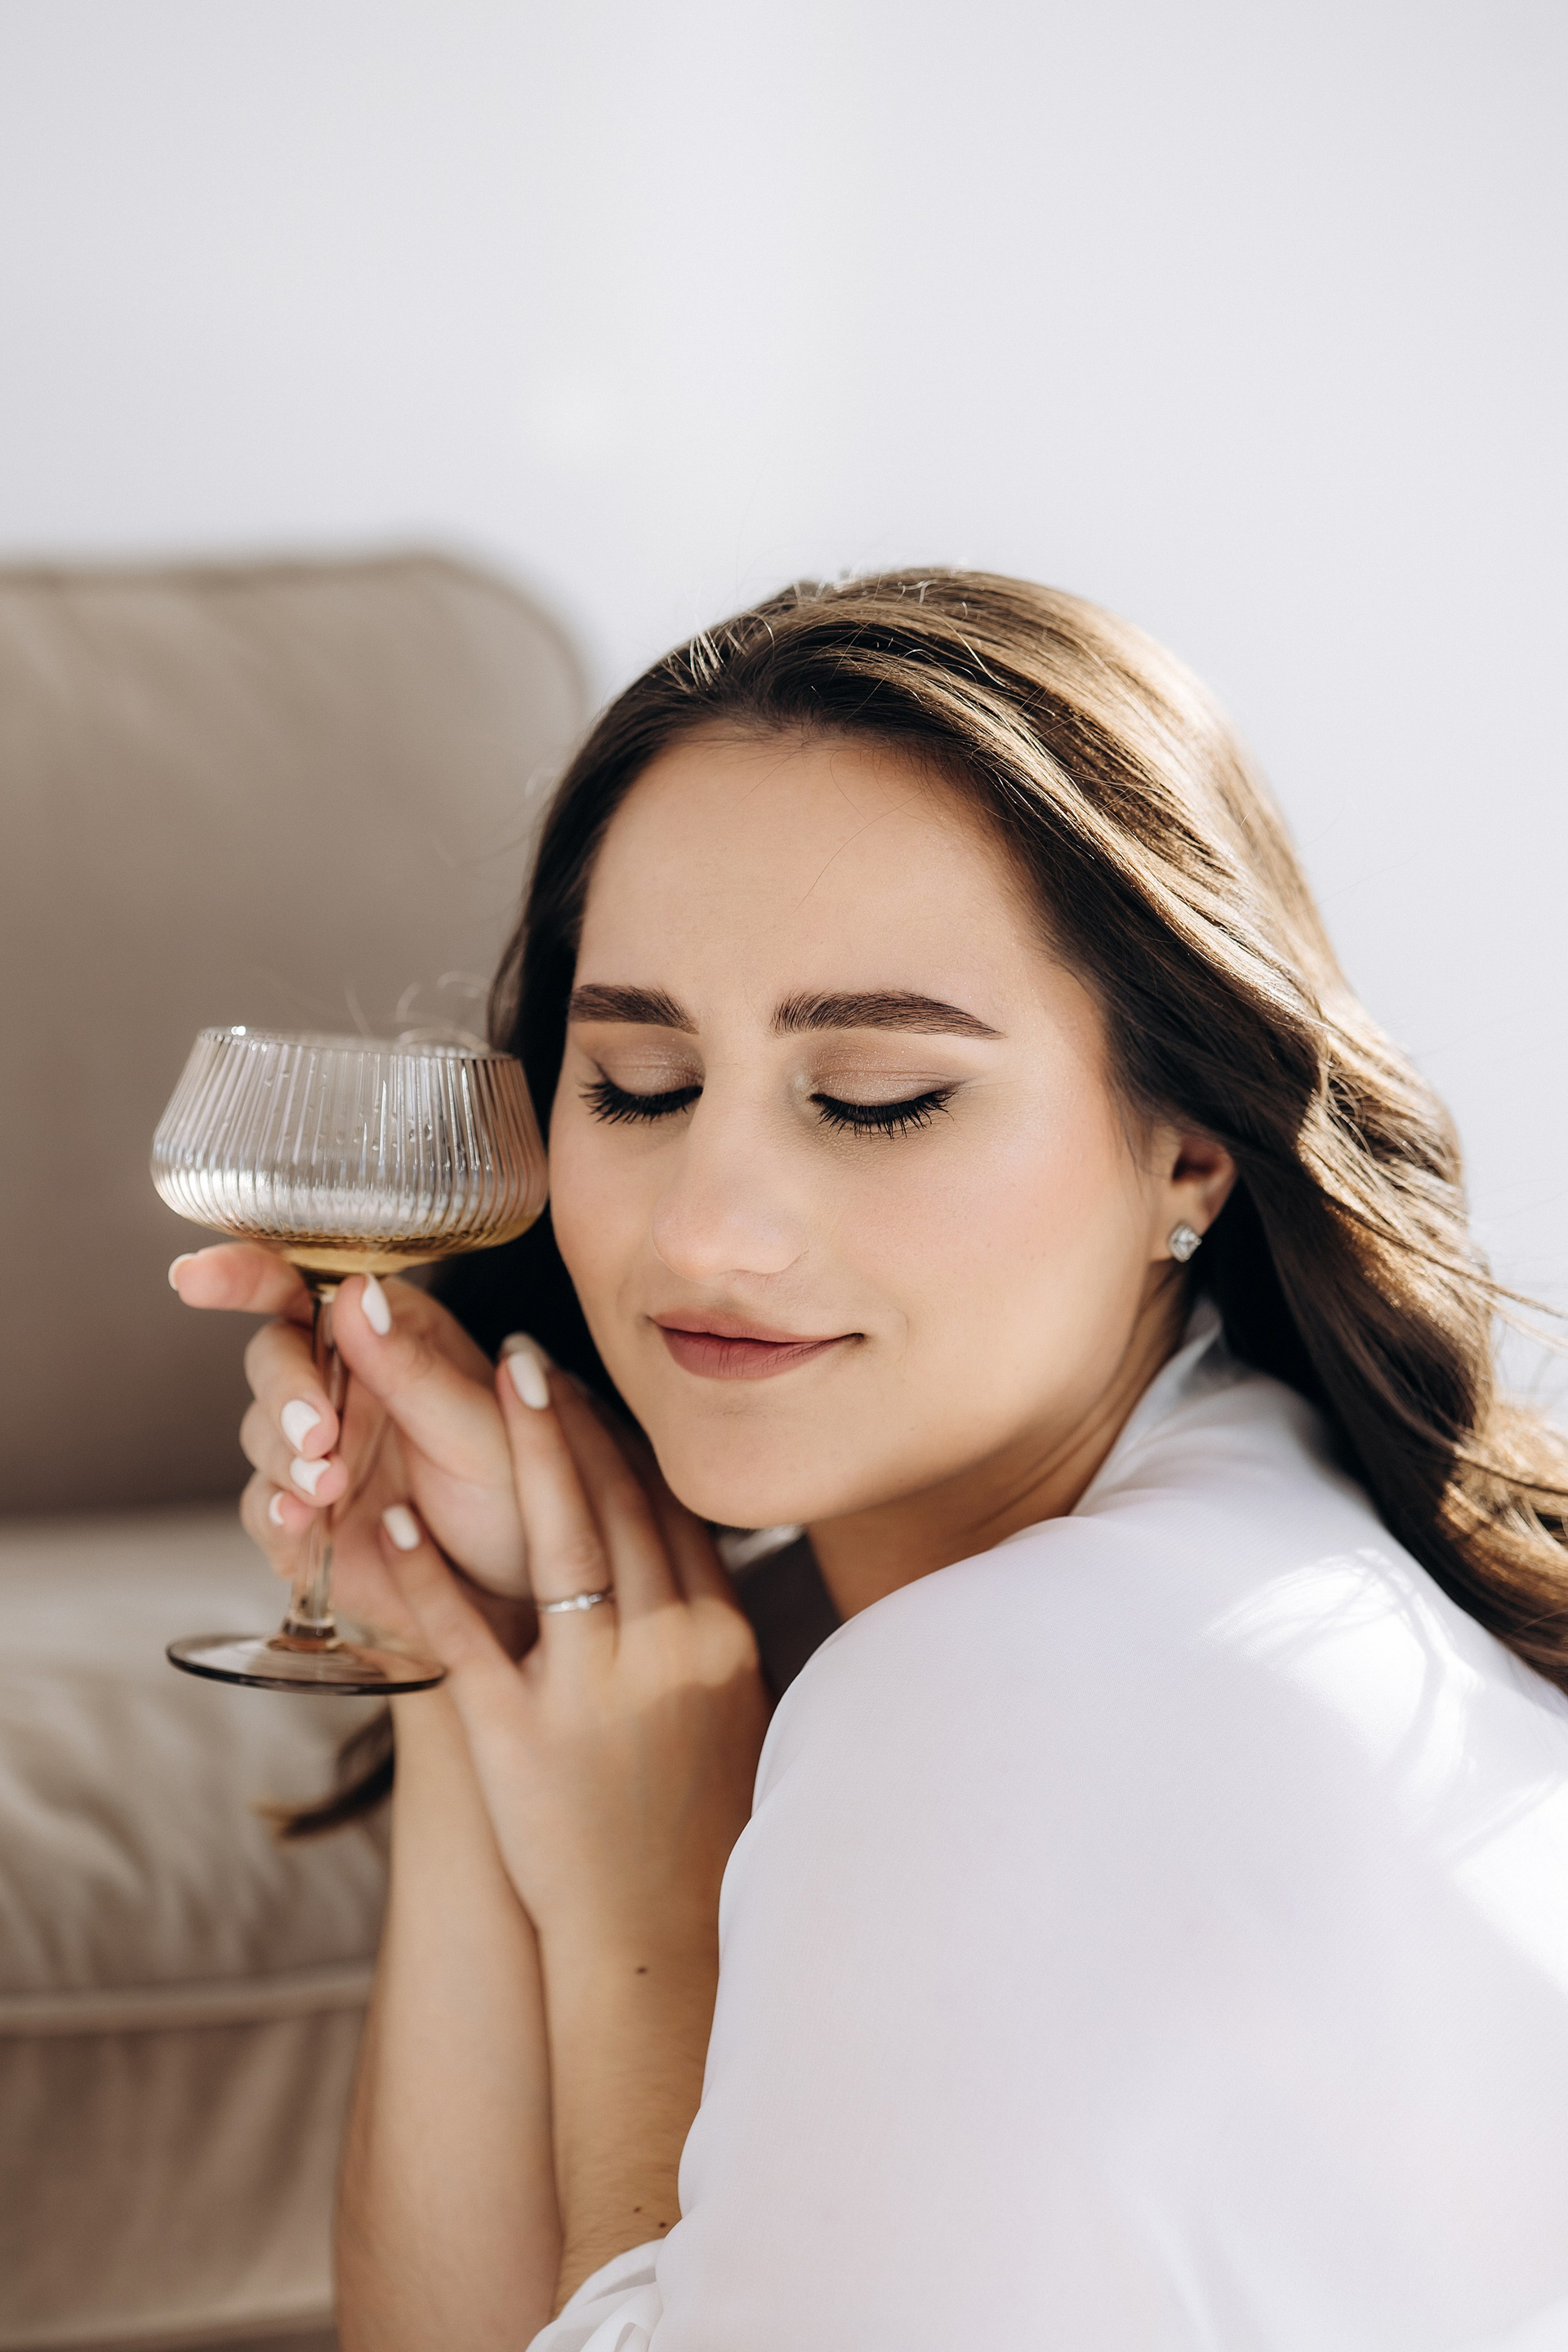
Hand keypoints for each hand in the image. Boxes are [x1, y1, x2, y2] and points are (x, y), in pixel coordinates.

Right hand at [170, 1245, 530, 1639]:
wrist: (528, 1591)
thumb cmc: (524, 1493)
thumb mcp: (482, 1428)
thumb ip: (413, 1369)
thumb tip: (355, 1295)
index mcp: (392, 1336)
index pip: (306, 1287)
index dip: (244, 1275)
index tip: (197, 1278)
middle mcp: (347, 1386)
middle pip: (272, 1359)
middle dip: (284, 1392)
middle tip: (318, 1432)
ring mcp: (320, 1454)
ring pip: (261, 1434)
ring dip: (286, 1457)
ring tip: (332, 1486)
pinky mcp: (303, 1520)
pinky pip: (263, 1506)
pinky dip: (274, 1510)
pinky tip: (300, 1519)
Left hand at [379, 1340, 768, 1958]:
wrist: (661, 1936)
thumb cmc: (694, 1827)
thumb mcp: (733, 1713)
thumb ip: (706, 1629)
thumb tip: (685, 1556)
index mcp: (717, 1637)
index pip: (668, 1510)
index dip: (623, 1440)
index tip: (585, 1387)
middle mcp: (665, 1647)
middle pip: (617, 1504)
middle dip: (570, 1420)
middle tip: (524, 1351)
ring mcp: (595, 1689)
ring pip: (558, 1543)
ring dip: (523, 1454)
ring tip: (487, 1382)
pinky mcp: (522, 1735)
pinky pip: (468, 1637)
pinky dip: (427, 1576)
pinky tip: (394, 1520)